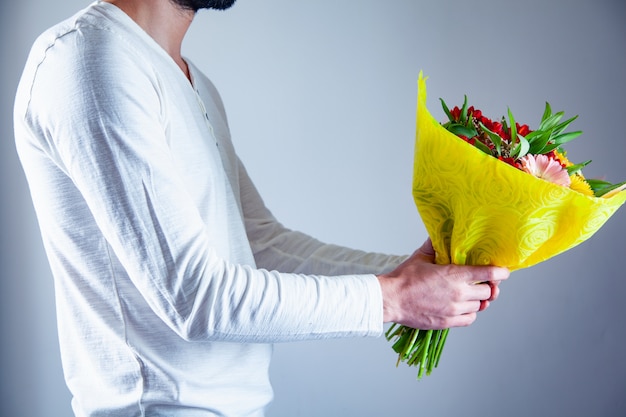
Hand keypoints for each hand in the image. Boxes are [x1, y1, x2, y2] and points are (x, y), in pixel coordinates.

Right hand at [377, 239, 508, 329]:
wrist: (391, 300)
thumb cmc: (404, 279)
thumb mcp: (421, 257)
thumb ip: (435, 245)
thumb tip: (439, 234)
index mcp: (455, 275)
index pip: (490, 274)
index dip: (501, 273)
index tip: (503, 272)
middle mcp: (459, 293)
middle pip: (488, 292)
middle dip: (487, 287)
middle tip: (481, 283)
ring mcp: (455, 309)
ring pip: (480, 306)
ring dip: (477, 300)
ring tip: (468, 295)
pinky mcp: (448, 321)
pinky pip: (470, 319)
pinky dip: (469, 313)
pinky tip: (462, 307)